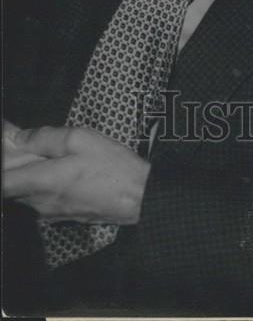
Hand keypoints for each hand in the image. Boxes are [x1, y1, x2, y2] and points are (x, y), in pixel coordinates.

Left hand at [2, 126, 150, 223]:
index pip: (1, 184)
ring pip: (26, 193)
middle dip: (12, 168)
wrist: (138, 198)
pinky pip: (41, 199)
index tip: (7, 152)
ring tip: (44, 156)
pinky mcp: (62, 216)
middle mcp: (40, 202)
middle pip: (11, 188)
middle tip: (23, 147)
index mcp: (42, 181)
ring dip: (27, 176)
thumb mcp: (81, 138)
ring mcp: (50, 212)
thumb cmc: (112, 166)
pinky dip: (40, 185)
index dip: (0, 167)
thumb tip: (20, 138)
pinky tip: (58, 171)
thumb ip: (46, 137)